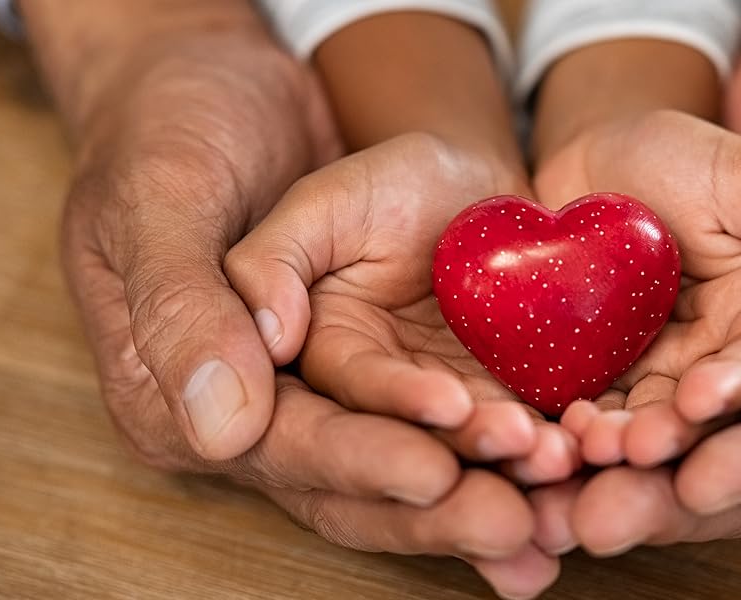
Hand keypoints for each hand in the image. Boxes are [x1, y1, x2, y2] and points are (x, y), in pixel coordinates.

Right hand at [29, 3, 552, 596]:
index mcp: (184, 387)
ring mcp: (335, 398)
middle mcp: (263, 413)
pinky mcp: (396, 374)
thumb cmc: (183, 130)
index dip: (360, 461)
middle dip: (440, 508)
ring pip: (415, 471)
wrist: (238, 89)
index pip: (281, 444)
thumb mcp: (169, 193)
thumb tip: (223, 421)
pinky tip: (571, 476)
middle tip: (519, 522)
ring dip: (488, 492)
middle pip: (355, 486)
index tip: (434, 470)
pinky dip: (512, 456)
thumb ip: (193, 301)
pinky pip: (457, 430)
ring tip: (562, 503)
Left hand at [533, 110, 740, 466]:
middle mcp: (719, 359)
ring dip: (619, 443)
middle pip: (701, 413)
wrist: (590, 162)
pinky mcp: (600, 379)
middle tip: (634, 449)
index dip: (735, 388)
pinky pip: (590, 410)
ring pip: (643, 422)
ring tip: (589, 446)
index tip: (699, 402)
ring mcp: (657, 375)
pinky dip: (573, 427)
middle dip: (670, 435)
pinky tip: (553, 432)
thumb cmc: (680, 156)